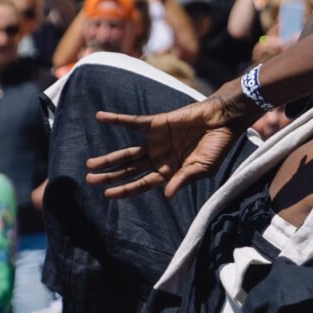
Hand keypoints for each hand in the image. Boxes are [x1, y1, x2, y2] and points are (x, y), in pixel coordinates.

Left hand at [89, 90, 250, 198]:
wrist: (223, 120)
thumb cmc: (217, 146)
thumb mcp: (203, 168)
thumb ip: (183, 179)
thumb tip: (166, 195)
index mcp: (169, 172)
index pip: (142, 184)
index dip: (125, 190)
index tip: (108, 194)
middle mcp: (159, 158)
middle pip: (129, 170)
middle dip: (110, 176)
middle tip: (89, 180)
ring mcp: (156, 141)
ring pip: (127, 153)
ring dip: (109, 158)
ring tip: (90, 164)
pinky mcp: (157, 123)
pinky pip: (133, 122)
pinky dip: (117, 119)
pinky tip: (100, 118)